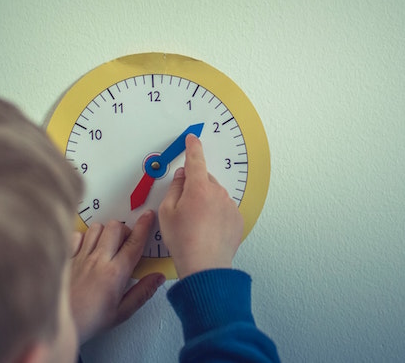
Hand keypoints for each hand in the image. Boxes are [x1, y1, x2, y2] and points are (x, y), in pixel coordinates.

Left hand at [68, 211, 164, 342]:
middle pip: (116, 227)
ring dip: (105, 232)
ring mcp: (80, 256)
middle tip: (126, 242)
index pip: (135, 242)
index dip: (144, 226)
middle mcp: (98, 260)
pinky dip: (84, 237)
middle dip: (125, 229)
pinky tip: (87, 248)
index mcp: (115, 273)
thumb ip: (142, 293)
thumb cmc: (89, 321)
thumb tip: (158, 277)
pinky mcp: (66, 257)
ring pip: (97, 227)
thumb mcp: (122, 313)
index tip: (149, 216)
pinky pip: (77, 235)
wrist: (57, 323)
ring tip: (107, 245)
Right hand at [158, 134, 243, 277]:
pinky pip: (225, 208)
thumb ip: (174, 188)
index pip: (196, 159)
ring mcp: (230, 205)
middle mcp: (217, 193)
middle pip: (204, 179)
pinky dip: (216, 214)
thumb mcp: (167, 212)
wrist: (205, 265)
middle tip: (184, 208)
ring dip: (206, 202)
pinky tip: (207, 229)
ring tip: (196, 224)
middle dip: (195, 187)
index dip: (193, 147)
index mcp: (198, 188)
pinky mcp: (237, 219)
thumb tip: (182, 176)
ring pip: (215, 195)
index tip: (193, 139)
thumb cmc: (184, 241)